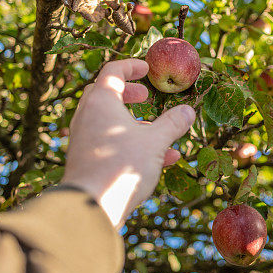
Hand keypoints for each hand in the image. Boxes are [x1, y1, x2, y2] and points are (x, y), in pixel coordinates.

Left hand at [60, 59, 195, 227]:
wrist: (90, 205)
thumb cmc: (121, 166)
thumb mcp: (155, 142)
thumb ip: (172, 124)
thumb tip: (188, 110)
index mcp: (101, 102)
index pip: (113, 71)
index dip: (132, 66)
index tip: (147, 68)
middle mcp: (87, 116)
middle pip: (105, 94)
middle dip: (128, 93)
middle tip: (145, 95)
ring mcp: (84, 138)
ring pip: (109, 121)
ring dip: (134, 122)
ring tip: (159, 131)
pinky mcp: (86, 159)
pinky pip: (109, 142)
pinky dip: (130, 143)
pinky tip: (162, 159)